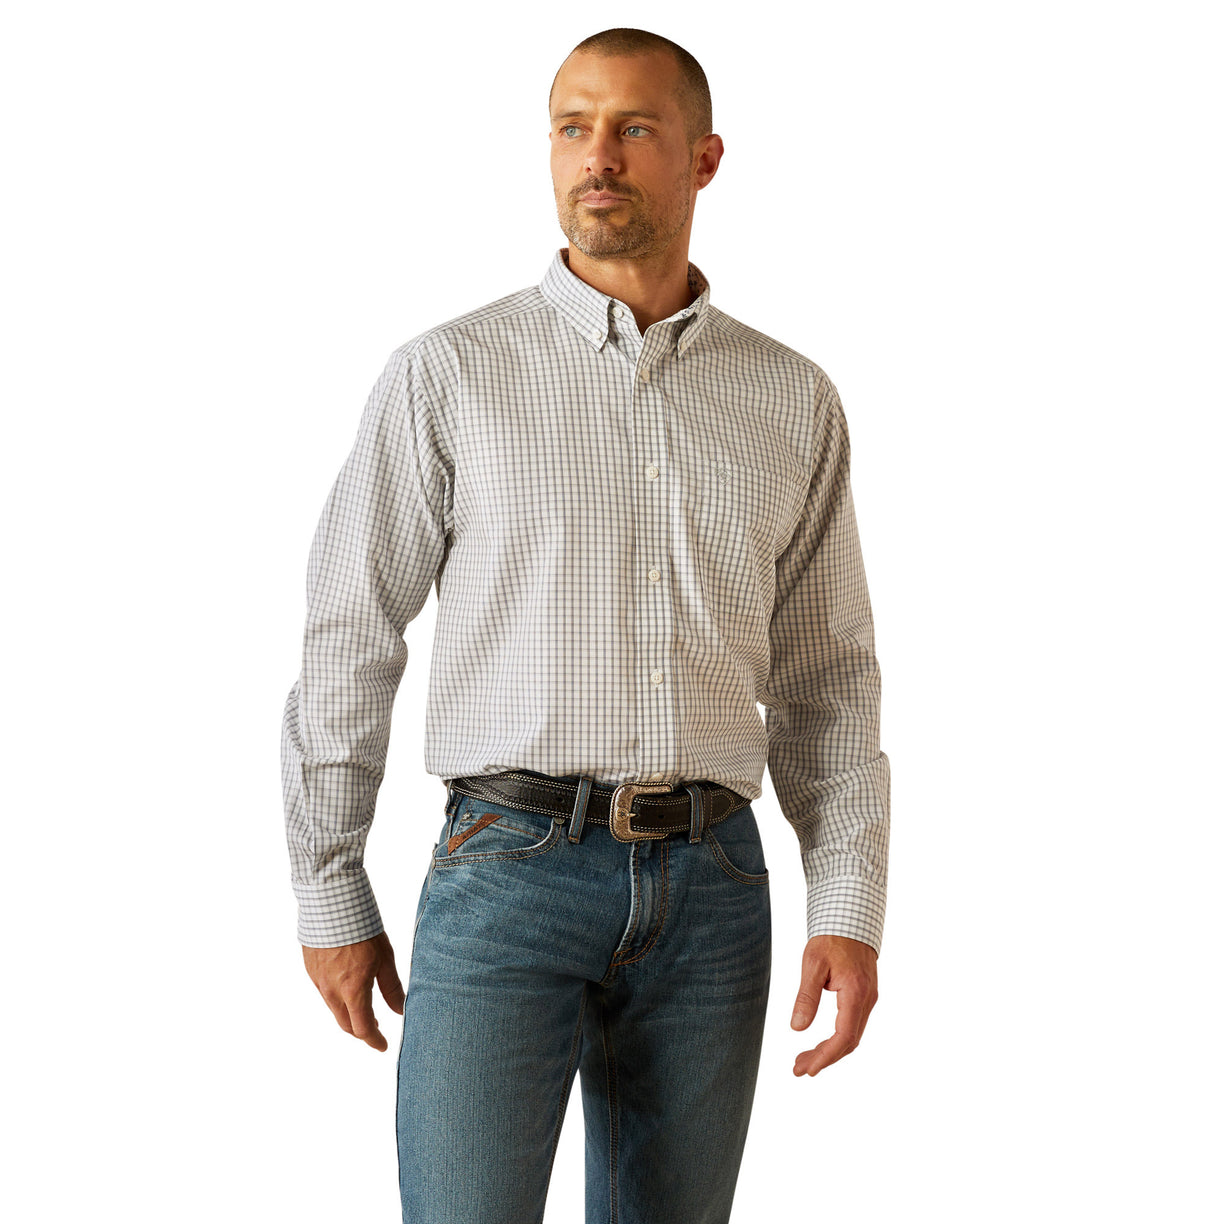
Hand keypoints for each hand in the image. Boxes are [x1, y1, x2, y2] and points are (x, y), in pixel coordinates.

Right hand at [301, 931, 404, 1051]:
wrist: (331, 905)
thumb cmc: (362, 929)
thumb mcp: (385, 958)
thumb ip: (391, 987)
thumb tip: (400, 1010)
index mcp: (353, 990)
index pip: (363, 1028)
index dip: (374, 1040)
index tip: (383, 1045)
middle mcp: (332, 991)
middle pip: (346, 1024)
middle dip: (361, 1031)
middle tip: (376, 1029)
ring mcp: (318, 981)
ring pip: (334, 1009)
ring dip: (349, 1015)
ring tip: (364, 1010)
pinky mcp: (311, 970)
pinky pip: (324, 993)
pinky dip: (337, 999)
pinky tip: (347, 988)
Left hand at [789, 934, 877, 1076]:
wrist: (850, 918)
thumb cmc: (831, 938)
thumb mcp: (813, 964)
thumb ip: (806, 997)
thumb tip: (797, 1028)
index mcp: (856, 992)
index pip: (844, 1036)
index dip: (826, 1056)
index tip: (809, 1069)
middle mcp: (867, 999)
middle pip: (849, 1042)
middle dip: (824, 1059)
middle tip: (799, 1069)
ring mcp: (869, 999)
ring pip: (852, 1035)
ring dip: (830, 1051)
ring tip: (804, 1059)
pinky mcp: (865, 996)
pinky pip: (853, 1025)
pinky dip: (837, 1039)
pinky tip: (821, 1043)